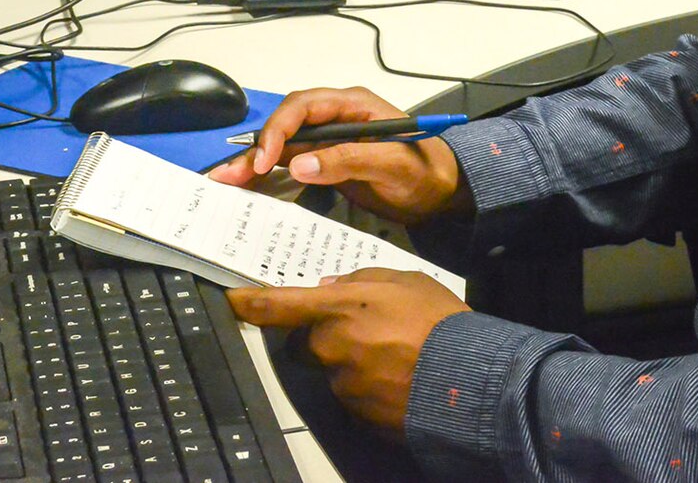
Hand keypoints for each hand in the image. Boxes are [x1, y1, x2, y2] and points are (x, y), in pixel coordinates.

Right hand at [208, 87, 468, 227]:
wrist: (446, 192)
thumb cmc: (426, 171)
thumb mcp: (392, 164)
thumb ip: (348, 159)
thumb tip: (298, 164)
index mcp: (352, 105)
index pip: (303, 107)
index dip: (278, 130)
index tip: (265, 161)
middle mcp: (335, 118)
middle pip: (285, 126)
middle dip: (256, 148)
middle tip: (227, 175)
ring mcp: (329, 141)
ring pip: (282, 146)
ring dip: (255, 163)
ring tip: (224, 182)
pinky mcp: (326, 163)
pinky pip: (291, 165)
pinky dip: (268, 176)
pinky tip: (247, 187)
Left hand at [226, 268, 468, 429]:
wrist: (466, 380)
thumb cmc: (438, 322)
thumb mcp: (404, 280)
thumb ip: (362, 280)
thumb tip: (334, 288)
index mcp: (337, 309)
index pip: (277, 306)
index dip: (248, 303)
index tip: (231, 300)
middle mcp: (331, 349)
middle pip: (307, 342)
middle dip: (326, 336)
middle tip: (368, 330)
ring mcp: (342, 386)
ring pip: (333, 369)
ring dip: (353, 362)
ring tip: (397, 356)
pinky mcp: (356, 416)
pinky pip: (353, 397)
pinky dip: (370, 389)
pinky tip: (400, 379)